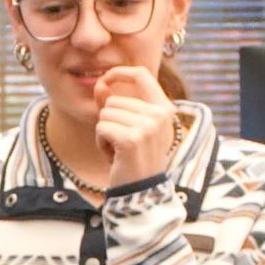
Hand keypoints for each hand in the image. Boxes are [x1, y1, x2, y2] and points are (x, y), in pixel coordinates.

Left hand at [94, 66, 177, 188]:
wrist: (141, 190)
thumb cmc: (134, 157)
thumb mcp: (130, 126)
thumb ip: (115, 103)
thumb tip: (99, 84)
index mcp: (165, 108)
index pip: (141, 74)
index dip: (119, 73)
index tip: (105, 81)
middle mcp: (160, 114)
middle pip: (114, 100)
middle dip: (109, 121)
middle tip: (122, 142)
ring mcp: (148, 126)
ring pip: (105, 114)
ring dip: (105, 133)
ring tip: (119, 149)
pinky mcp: (132, 139)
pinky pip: (101, 128)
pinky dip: (101, 143)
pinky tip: (114, 156)